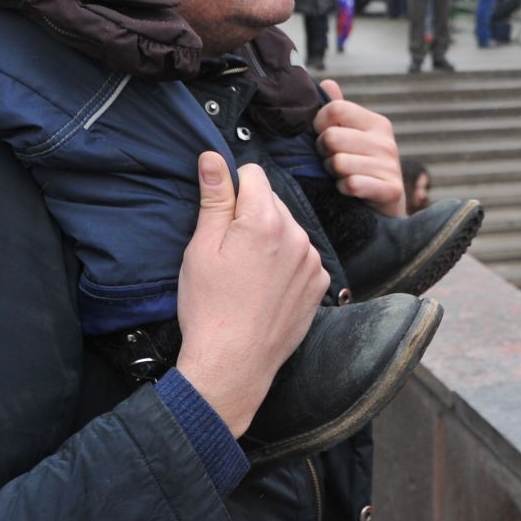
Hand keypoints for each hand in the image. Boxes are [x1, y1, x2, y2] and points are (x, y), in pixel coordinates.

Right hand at [175, 154, 326, 437]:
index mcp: (264, 220)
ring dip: (271, 238)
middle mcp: (296, 234)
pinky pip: (302, 256)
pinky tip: (264, 287)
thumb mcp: (201, 248)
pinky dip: (286, 263)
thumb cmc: (209, 308)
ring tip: (246, 273)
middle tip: (229, 250)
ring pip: (288, 229)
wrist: (233, 365)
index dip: (231, 190)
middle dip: (251, 215)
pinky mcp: (319, 282)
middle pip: (272, 202)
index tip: (220, 216)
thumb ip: (214, 198)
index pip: (252, 175)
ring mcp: (312, 260)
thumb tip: (212, 157)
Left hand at [314, 80, 407, 216]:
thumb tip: (327, 83)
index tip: (322, 138)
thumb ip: (339, 111)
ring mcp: (391, 166)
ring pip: (338, 162)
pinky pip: (352, 184)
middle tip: (331, 161)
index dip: (319, 125)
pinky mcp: (391, 190)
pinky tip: (349, 190)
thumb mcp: (353, 138)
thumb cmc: (362, 170)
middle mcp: (386, 141)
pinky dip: (344, 189)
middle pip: (331, 136)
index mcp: (376, 123)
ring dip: (333, 173)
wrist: (384, 210)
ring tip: (341, 176)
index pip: (334, 109)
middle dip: (323, 153)